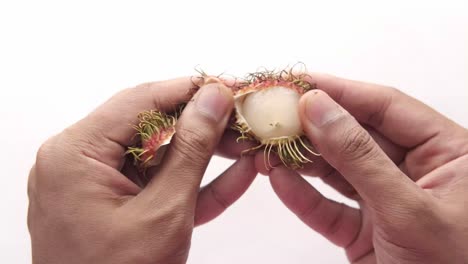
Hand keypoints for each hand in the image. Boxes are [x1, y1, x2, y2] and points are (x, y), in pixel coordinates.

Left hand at [27, 78, 256, 263]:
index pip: (140, 101)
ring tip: (246, 143)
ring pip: (159, 155)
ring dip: (205, 154)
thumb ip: (191, 151)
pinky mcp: (116, 204)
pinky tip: (237, 175)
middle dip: (202, 123)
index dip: (189, 89)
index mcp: (76, 155)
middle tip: (243, 117)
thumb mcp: (164, 212)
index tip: (229, 85)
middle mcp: (79, 162)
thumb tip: (213, 98)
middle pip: (151, 125)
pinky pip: (158, 184)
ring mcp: (97, 184)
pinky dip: (194, 183)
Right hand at [261, 74, 467, 262]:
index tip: (301, 81)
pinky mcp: (365, 231)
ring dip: (301, 159)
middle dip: (313, 125)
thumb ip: (360, 156)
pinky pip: (328, 208)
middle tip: (275, 112)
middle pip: (355, 135)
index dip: (341, 90)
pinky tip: (279, 181)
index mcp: (447, 153)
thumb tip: (320, 109)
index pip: (386, 106)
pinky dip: (303, 197)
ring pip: (337, 170)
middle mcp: (415, 172)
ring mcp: (387, 201)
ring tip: (268, 144)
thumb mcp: (408, 209)